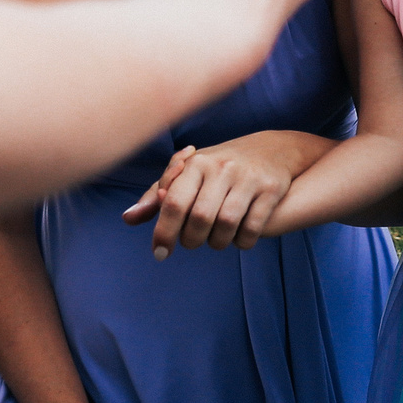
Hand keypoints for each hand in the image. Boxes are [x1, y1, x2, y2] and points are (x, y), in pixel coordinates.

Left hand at [122, 132, 331, 256]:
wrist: (274, 149)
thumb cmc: (220, 167)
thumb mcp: (190, 173)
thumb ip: (158, 196)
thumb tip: (128, 218)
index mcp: (197, 162)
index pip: (173, 202)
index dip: (163, 232)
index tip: (160, 253)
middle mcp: (222, 167)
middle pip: (199, 218)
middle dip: (192, 240)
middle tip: (192, 242)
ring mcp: (249, 177)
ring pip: (226, 225)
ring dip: (217, 243)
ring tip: (215, 241)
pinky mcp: (271, 189)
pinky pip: (252, 228)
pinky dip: (242, 242)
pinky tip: (238, 238)